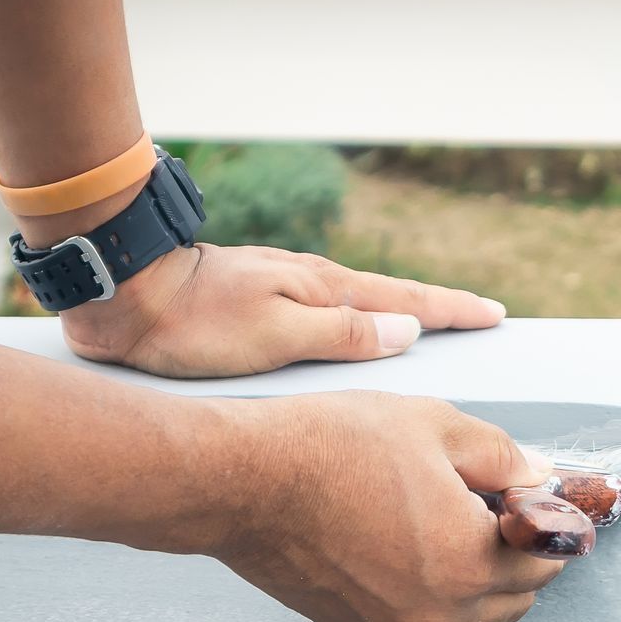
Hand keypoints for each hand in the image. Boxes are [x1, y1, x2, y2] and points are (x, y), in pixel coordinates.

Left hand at [59, 243, 508, 378]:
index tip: (493, 315)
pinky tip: (347, 331)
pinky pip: (325, 312)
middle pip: (389, 298)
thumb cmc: (196, 325)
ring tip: (424, 327)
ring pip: (356, 303)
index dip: (452, 312)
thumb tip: (407, 330)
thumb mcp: (276, 337)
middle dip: (435, 310)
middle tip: (476, 317)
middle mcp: (311, 284)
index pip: (407, 303)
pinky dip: (353, 320)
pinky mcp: (257, 300)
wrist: (127, 293)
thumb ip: (343, 334)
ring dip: (394, 314)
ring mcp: (284, 288)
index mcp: (325, 291)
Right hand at [209, 392, 565, 621]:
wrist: (243, 481)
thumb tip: (537, 477)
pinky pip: (417, 614)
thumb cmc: (331, 448)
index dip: (547, 523)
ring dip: (473, 576)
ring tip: (439, 517)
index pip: (547, 560)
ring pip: (467, 613)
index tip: (536, 499)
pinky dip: (426, 586)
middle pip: (515, 599)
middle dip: (517, 556)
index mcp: (470, 562)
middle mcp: (439, 611)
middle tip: (493, 506)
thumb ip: (503, 457)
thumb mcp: (437, 426)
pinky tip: (399, 536)